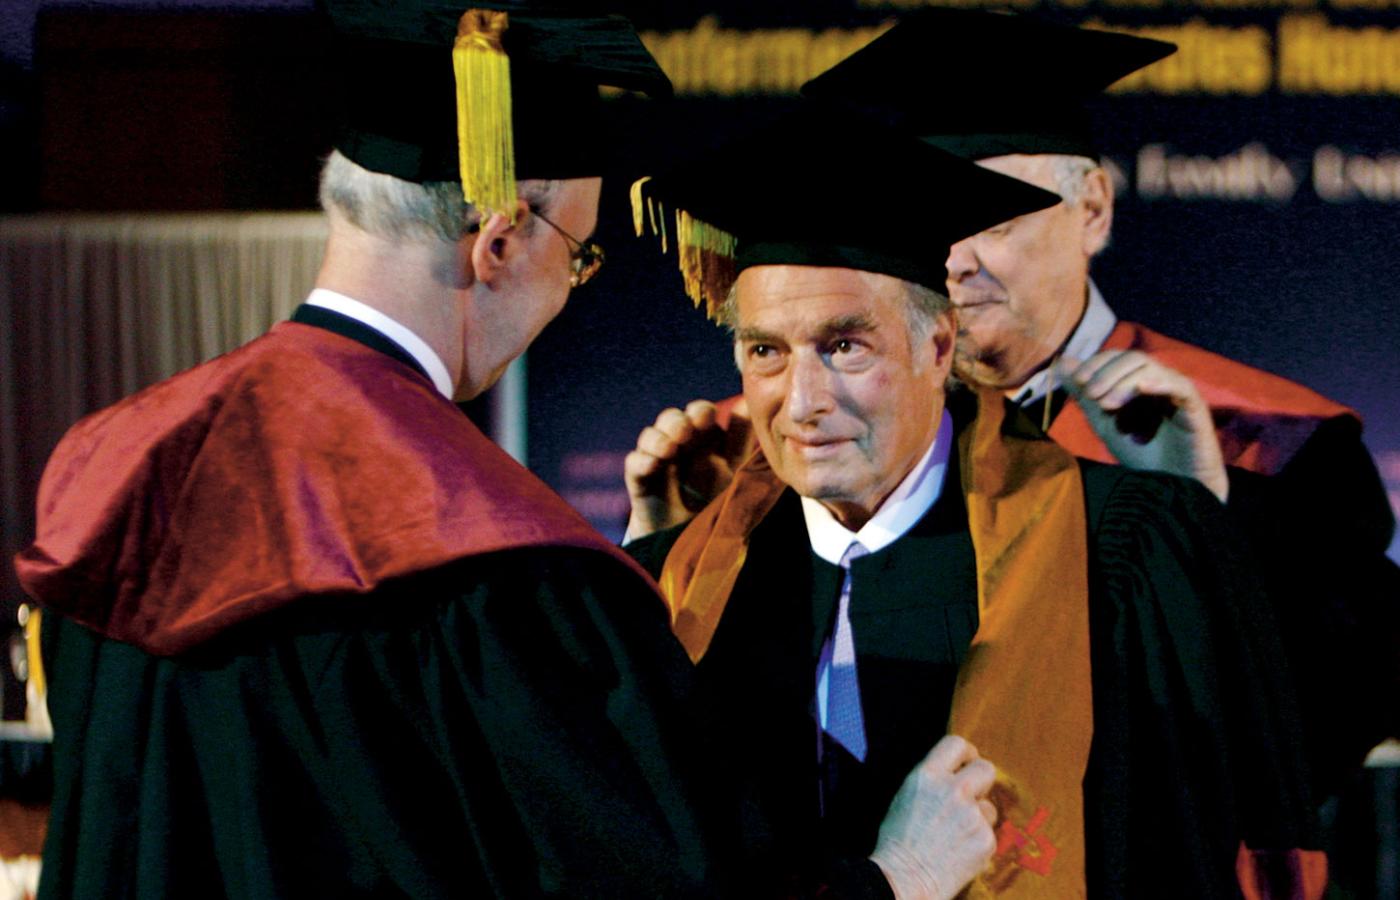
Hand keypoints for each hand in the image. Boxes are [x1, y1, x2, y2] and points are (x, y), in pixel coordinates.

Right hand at [623, 398, 751, 538]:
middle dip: (677, 422)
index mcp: (704, 436)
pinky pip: (634, 463)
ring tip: (669, 449)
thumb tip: (748, 402)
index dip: (701, 412)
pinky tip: (652, 465)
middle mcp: (678, 442)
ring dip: (658, 438)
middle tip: (685, 431)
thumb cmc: (716, 496)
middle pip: (672, 419)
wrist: (689, 536)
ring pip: (651, 436)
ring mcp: (657, 458)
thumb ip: (741, 436)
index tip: (707, 417)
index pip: (700, 413)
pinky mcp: (640, 478)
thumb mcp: (735, 468)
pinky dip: (642, 461)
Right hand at [870, 734, 997, 899]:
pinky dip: (978, 841)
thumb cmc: (898, 841)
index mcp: (928, 776)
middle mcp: (953, 790)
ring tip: (956, 835)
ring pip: (989, 806)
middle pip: (986, 768)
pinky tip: (960, 851)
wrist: (904, 879)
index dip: (967, 752)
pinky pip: (989, 833)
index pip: (957, 744)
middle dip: (981, 780)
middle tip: (973, 794)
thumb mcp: (907, 796)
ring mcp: (972, 815)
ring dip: (979, 816)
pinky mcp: (986, 839)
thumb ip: (933, 781)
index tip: (967, 762)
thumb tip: (955, 775)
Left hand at [1058, 351, 1228, 501]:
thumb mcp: (1105, 424)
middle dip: (1106, 372)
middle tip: (1091, 393)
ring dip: (1123, 381)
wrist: (1172, 488)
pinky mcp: (1195, 406)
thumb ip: (1085, 397)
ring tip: (1106, 404)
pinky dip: (1159, 383)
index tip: (1078, 381)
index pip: (1116, 358)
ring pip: (1150, 368)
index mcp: (1139, 382)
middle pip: (1132, 358)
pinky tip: (1141, 388)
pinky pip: (1179, 386)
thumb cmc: (1142, 456)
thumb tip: (1064, 363)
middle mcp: (1159, 381)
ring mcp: (1177, 391)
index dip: (1096, 363)